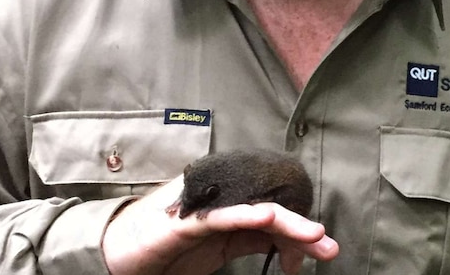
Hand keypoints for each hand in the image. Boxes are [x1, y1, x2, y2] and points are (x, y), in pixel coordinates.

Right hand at [101, 176, 338, 274]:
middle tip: (328, 245)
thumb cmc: (170, 248)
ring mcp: (204, 204)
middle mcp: (220, 196)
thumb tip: (291, 248)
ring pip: (254, 209)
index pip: (273, 212)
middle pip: (270, 207)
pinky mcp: (186, 219)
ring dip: (287, 222)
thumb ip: (251, 238)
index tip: (317, 252)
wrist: (121, 254)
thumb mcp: (220, 246)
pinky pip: (222, 216)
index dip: (298, 231)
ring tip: (314, 234)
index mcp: (230, 201)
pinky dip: (247, 214)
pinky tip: (269, 217)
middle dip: (301, 227)